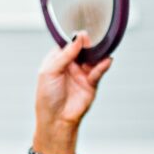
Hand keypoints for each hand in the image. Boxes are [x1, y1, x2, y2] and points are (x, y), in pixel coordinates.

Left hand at [33, 32, 112, 153]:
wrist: (56, 119)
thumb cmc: (47, 97)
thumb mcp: (50, 72)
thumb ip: (64, 55)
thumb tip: (76, 39)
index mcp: (57, 61)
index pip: (67, 45)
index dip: (73, 39)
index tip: (79, 33)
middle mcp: (70, 66)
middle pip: (81, 50)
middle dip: (86, 44)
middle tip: (89, 38)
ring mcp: (82, 74)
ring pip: (92, 59)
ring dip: (96, 52)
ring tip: (100, 46)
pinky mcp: (91, 83)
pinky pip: (98, 71)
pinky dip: (102, 65)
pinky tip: (106, 60)